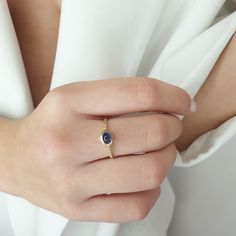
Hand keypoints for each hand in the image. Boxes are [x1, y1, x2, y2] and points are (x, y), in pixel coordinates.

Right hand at [1, 77, 192, 221]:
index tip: (184, 103)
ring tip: (161, 151)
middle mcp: (67, 142)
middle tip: (171, 126)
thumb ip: (120, 96)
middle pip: (151, 133)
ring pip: (150, 171)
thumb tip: (170, 105)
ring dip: (168, 158)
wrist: (17, 159)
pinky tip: (146, 178)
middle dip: (174, 127)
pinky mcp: (78, 209)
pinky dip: (153, 189)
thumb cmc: (52, 125)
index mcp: (68, 103)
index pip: (140, 94)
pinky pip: (137, 205)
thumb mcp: (76, 96)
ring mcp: (72, 180)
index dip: (174, 97)